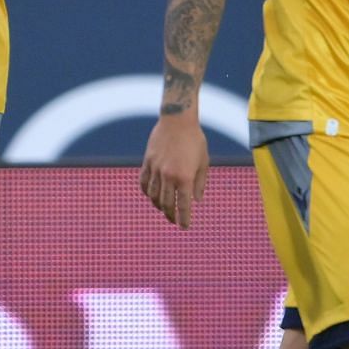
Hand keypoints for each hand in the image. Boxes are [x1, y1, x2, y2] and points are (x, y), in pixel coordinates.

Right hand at [140, 112, 208, 228]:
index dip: (184, 219)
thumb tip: (196, 200)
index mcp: (185, 177)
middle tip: (174, 221)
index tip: (184, 227)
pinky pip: (144, 183)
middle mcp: (168, 176)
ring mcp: (156, 169)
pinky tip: (151, 195)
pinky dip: (147, 192)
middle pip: (167, 204)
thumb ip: (199, 183)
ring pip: (154, 196)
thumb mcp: (203, 162)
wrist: (177, 121)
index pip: (183, 206)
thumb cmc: (195, 140)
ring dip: (158, 205)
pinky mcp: (147, 162)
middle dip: (170, 215)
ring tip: (163, 209)